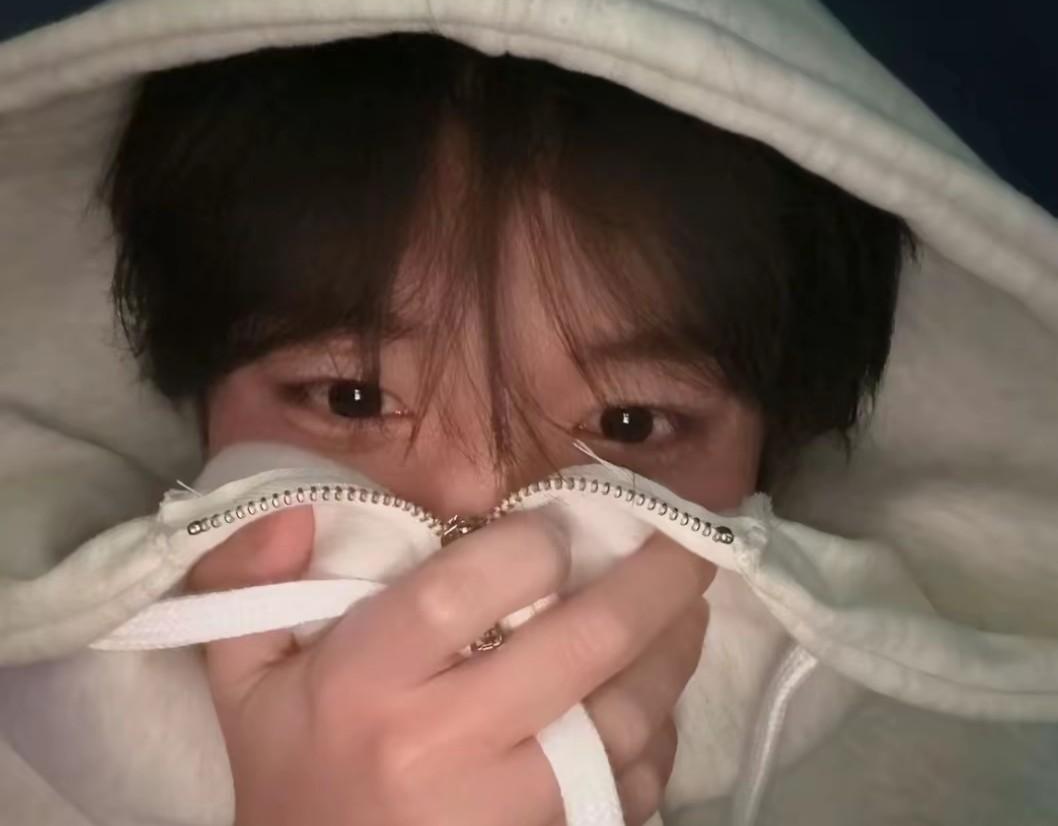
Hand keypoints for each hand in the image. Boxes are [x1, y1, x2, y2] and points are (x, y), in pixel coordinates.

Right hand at [188, 504, 712, 825]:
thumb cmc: (292, 774)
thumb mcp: (244, 677)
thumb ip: (249, 582)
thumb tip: (296, 509)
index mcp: (362, 687)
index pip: (461, 596)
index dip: (530, 546)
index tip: (558, 523)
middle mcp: (440, 751)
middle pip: (576, 650)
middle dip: (652, 582)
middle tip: (691, 541)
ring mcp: (504, 819)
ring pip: (623, 722)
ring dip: (673, 654)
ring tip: (689, 607)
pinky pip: (630, 790)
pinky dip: (658, 738)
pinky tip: (658, 698)